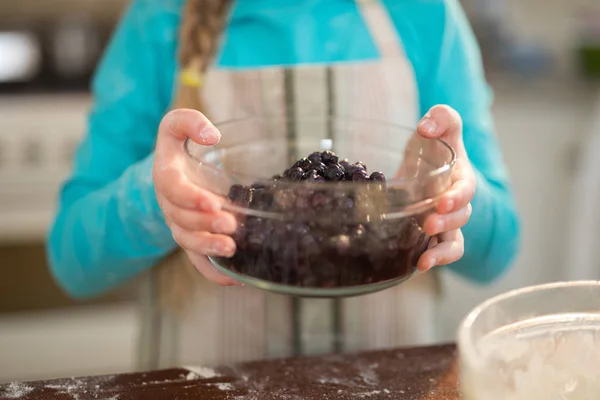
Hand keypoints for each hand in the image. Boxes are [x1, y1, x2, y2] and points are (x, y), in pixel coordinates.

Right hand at [153, 108, 239, 284]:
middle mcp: (170, 204)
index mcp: (166, 176)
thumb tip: (212, 135)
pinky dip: (213, 273)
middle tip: (230, 224)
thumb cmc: (179, 149)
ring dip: (208, 247)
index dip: (189, 197)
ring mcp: (181, 225)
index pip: (171, 188)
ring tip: (231, 248)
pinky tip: (234, 280)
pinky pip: (197, 262)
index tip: (213, 202)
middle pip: (182, 219)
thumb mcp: (176, 126)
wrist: (175, 174)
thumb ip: (187, 121)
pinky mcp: (193, 240)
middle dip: (205, 224)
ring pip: (188, 242)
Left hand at [415, 105, 475, 270]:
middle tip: (429, 224)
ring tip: (424, 260)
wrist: (422, 165)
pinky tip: (416, 266)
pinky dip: (432, 260)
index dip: (457, 198)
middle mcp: (456, 203)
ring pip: (454, 243)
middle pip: (461, 218)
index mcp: (461, 178)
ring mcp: (445, 222)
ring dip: (441, 252)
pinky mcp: (431, 236)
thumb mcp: (438, 125)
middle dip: (447, 223)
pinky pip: (438, 252)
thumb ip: (441, 117)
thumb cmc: (433, 146)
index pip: (466, 190)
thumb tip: (426, 126)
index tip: (443, 202)